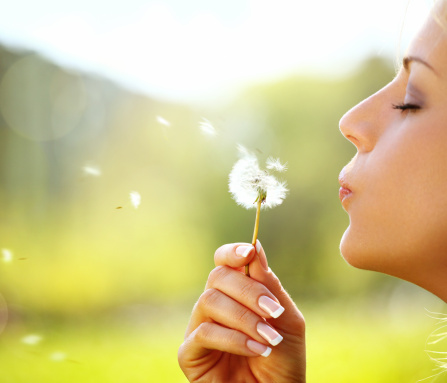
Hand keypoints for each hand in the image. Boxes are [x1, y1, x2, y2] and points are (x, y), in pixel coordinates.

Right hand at [178, 241, 305, 381]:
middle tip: (273, 310)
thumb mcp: (286, 319)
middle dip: (248, 290)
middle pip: (217, 276)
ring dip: (244, 318)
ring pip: (209, 300)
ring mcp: (200, 327)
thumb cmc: (283, 359)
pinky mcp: (189, 353)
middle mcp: (214, 305)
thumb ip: (270, 285)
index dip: (232, 252)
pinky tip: (256, 349)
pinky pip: (204, 332)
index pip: (224, 262)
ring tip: (268, 338)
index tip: (248, 252)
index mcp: (236, 293)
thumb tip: (255, 248)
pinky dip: (233, 338)